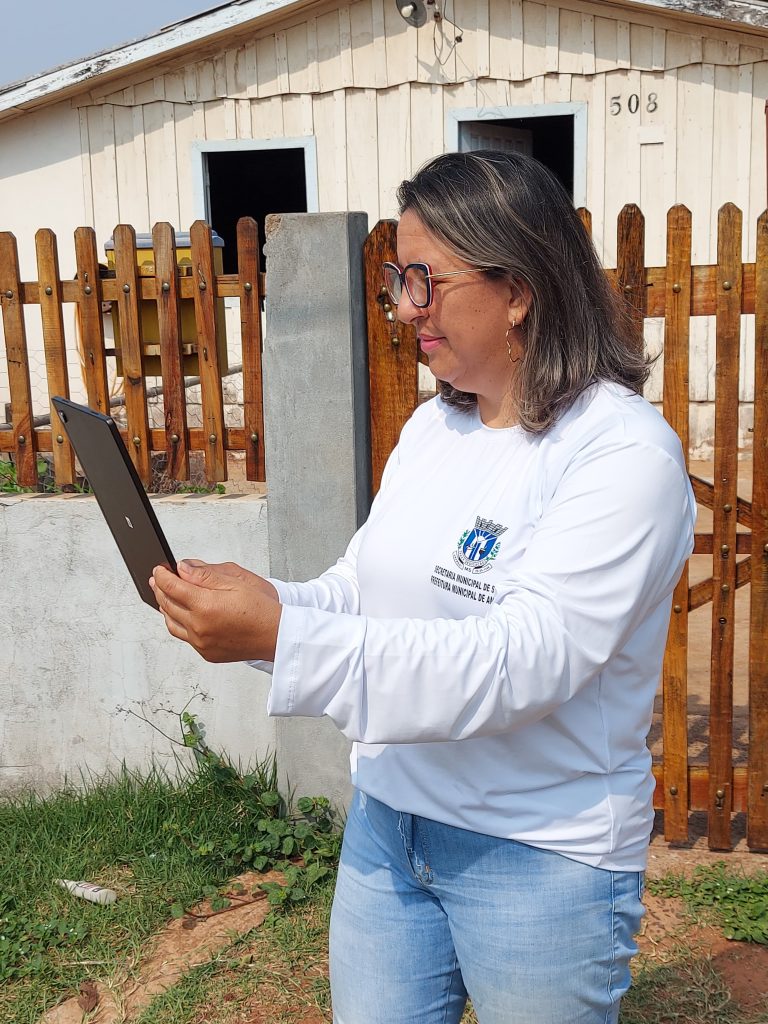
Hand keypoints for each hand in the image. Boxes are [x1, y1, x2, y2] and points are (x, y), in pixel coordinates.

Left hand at [150, 559, 280, 662]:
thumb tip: (183, 568)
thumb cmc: (261, 608)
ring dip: (165, 608)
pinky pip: (184, 637)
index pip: (172, 587)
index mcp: (205, 606)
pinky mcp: (206, 653)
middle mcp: (199, 627)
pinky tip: (181, 615)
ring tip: (164, 597)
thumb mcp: (235, 581)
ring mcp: (201, 643)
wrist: (276, 635)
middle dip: (160, 590)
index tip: (158, 570)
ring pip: (171, 623)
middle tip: (157, 580)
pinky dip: (178, 624)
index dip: (162, 576)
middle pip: (168, 605)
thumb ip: (205, 575)